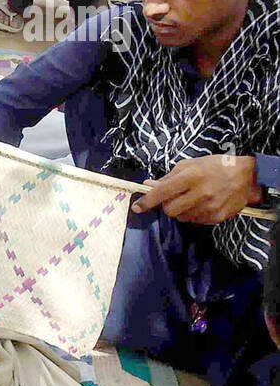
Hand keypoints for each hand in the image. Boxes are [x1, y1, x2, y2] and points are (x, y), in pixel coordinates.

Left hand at [131, 155, 262, 224]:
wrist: (248, 177)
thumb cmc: (216, 167)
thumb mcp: (190, 164)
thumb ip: (168, 177)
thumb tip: (148, 185)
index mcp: (191, 176)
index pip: (162, 192)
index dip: (147, 201)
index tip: (137, 207)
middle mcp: (200, 193)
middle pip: (170, 210)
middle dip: (167, 206)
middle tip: (173, 198)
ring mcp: (209, 207)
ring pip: (181, 217)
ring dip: (181, 210)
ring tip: (191, 199)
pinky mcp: (217, 217)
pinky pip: (195, 221)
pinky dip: (193, 214)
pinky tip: (202, 204)